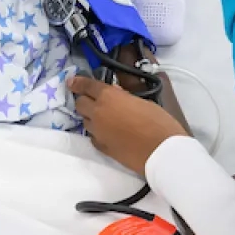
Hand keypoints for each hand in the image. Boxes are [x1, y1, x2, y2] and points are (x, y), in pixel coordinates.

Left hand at [69, 76, 186, 174]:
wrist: (162, 153)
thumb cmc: (159, 123)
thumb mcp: (143, 101)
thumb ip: (124, 96)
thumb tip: (116, 94)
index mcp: (108, 97)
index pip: (86, 86)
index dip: (78, 82)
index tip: (72, 81)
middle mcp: (97, 113)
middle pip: (80, 104)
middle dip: (85, 100)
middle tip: (95, 100)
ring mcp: (97, 132)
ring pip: (85, 120)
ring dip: (91, 117)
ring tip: (106, 117)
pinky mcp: (101, 148)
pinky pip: (93, 136)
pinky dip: (97, 132)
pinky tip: (108, 133)